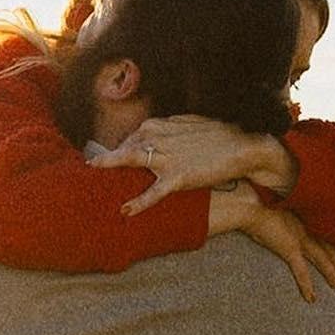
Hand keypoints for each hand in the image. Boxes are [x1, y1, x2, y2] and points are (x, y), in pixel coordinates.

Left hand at [92, 116, 290, 214]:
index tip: (106, 158)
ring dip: (110, 165)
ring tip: (92, 172)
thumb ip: (168, 128)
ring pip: (131, 160)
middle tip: (91, 168)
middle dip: (108, 158)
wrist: (243, 146)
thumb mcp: (189, 124)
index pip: (131, 137)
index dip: (119, 149)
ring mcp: (167, 157)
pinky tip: (125, 211)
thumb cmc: (219, 135)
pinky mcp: (178, 177)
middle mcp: (159, 137)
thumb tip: (153, 132)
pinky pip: (154, 192)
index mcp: (161, 124)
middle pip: (125, 147)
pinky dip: (139, 202)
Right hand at [206, 185, 334, 303]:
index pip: (325, 234)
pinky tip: (311, 298)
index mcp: (304, 217)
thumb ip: (281, 216)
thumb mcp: (273, 208)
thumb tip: (279, 221)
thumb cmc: (254, 204)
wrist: (248, 205)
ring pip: (322, 259)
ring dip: (332, 274)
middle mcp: (306, 227)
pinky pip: (302, 272)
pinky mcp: (289, 248)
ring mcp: (299, 238)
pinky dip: (307, 286)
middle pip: (329, 248)